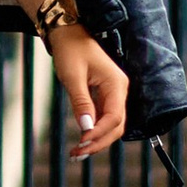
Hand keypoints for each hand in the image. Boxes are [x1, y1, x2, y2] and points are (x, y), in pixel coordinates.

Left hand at [48, 25, 126, 159]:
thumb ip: (81, 102)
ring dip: (97, 139)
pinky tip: (82, 139)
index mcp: (116, 84)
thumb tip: (86, 128)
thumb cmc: (70, 49)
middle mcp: (119, 90)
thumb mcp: (72, 76)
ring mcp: (113, 93)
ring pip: (111, 124)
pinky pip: (104, 117)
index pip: (114, 118)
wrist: (67, 31)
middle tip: (77, 154)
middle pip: (116, 126)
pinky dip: (94, 130)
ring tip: (77, 152)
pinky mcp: (105, 94)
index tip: (81, 143)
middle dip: (99, 142)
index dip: (99, 134)